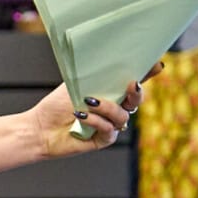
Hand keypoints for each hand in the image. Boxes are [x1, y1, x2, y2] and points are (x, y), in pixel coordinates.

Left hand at [27, 61, 161, 159]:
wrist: (40, 127)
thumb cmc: (57, 105)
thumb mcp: (76, 85)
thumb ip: (94, 76)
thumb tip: (109, 58)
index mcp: (111, 93)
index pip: (133, 82)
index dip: (148, 74)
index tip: (157, 64)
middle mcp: (114, 109)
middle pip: (136, 100)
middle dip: (136, 92)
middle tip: (131, 84)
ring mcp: (110, 125)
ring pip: (123, 116)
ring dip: (108, 107)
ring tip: (89, 101)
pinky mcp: (103, 140)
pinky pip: (109, 130)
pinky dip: (96, 121)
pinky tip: (82, 115)